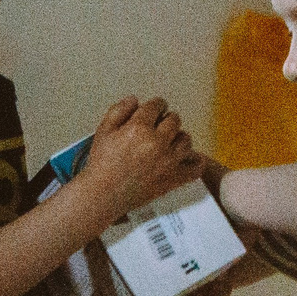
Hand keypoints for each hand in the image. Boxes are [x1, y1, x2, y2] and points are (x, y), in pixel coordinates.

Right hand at [82, 96, 201, 215]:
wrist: (103, 195)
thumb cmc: (101, 164)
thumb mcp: (103, 130)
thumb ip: (119, 110)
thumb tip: (135, 100)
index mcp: (139, 128)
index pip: (157, 105)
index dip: (155, 106)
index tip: (155, 110)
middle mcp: (157, 142)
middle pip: (174, 120)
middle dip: (166, 120)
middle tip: (159, 127)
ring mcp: (168, 161)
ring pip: (186, 139)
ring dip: (178, 138)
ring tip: (170, 142)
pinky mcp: (173, 179)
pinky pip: (195, 167)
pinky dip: (195, 161)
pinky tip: (188, 158)